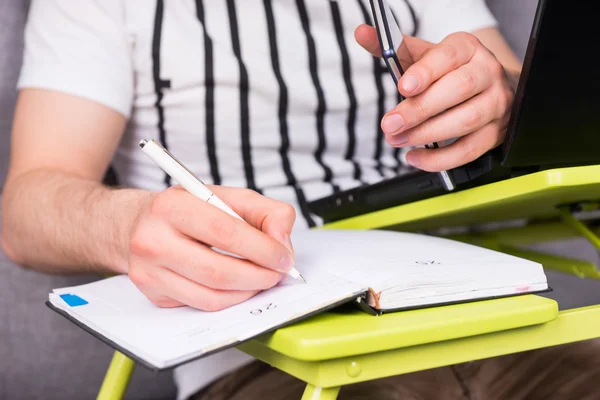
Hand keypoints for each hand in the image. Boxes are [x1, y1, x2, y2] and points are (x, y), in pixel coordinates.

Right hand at [127, 186, 295, 310]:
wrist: (136, 224)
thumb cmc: (188, 210)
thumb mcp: (227, 197)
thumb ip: (266, 212)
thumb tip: (282, 243)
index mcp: (172, 206)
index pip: (225, 232)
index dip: (262, 249)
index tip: (284, 257)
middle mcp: (153, 240)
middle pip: (218, 271)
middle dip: (259, 276)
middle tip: (278, 273)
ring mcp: (149, 272)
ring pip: (211, 296)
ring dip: (247, 292)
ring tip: (262, 279)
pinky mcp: (153, 294)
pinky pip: (201, 305)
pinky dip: (229, 300)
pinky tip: (239, 286)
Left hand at [355, 25, 515, 171]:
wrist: (485, 87)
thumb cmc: (448, 72)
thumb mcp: (423, 56)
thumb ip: (393, 48)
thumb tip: (361, 34)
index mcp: (468, 48)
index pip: (449, 56)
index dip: (426, 72)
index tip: (403, 87)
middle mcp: (488, 72)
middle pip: (459, 89)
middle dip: (420, 109)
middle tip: (390, 124)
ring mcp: (496, 103)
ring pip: (467, 120)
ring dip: (427, 134)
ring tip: (398, 139)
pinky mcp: (497, 132)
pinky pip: (470, 149)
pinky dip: (440, 159)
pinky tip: (416, 157)